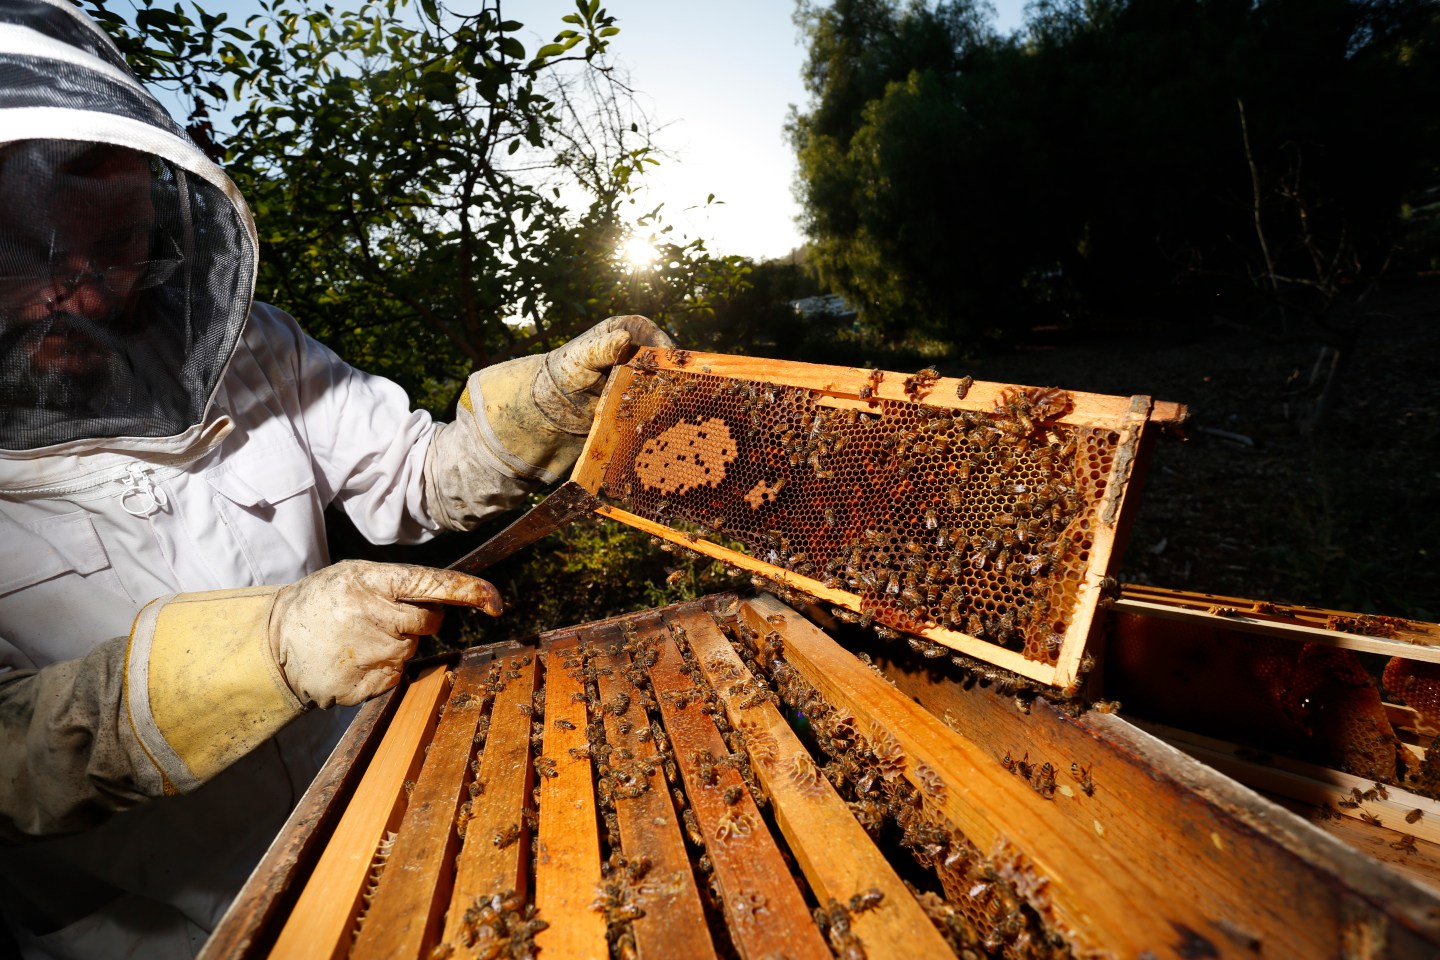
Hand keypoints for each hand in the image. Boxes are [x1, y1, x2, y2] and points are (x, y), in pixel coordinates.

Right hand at [268, 560, 501, 707]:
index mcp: (370, 581)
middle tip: (383, 618)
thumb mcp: (354, 577)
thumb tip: (446, 598)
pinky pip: (395, 676)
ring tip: (357, 639)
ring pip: (410, 650)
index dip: (468, 591)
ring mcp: (366, 653)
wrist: (275, 642)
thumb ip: (398, 584)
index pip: (431, 583)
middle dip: (418, 621)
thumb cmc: (323, 603)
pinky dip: (382, 669)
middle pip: (427, 622)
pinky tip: (354, 660)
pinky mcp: (362, 684)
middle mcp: (370, 615)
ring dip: (395, 645)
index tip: (495, 601)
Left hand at [544, 314, 674, 404]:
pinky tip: (660, 417)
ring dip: (668, 391)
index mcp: (621, 332)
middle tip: (675, 380)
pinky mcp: (640, 399)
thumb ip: (604, 347)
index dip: (660, 339)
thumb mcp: (582, 356)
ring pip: (663, 380)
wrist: (555, 406)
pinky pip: (656, 402)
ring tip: (669, 401)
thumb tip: (626, 338)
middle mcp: (634, 352)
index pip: (646, 330)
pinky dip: (660, 409)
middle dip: (669, 368)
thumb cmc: (565, 372)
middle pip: (661, 355)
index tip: (668, 353)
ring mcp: (639, 376)